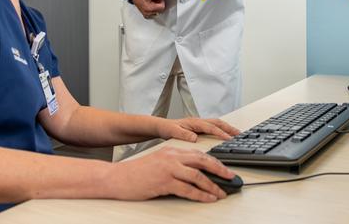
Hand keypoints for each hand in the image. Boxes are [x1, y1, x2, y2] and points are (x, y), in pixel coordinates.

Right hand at [106, 146, 234, 201]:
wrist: (117, 178)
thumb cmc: (137, 173)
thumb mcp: (159, 162)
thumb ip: (176, 164)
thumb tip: (195, 174)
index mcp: (172, 150)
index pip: (199, 154)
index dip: (215, 161)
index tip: (225, 169)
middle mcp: (172, 157)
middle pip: (202, 161)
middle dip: (220, 170)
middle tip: (231, 177)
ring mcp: (168, 169)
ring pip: (197, 176)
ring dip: (212, 186)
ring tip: (222, 193)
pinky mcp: (163, 182)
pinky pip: (187, 189)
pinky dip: (201, 195)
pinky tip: (208, 199)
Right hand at [130, 0, 164, 18]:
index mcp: (149, 8)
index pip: (162, 7)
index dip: (162, 1)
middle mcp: (147, 13)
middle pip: (160, 10)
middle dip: (159, 4)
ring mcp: (146, 14)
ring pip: (157, 12)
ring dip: (157, 7)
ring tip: (152, 1)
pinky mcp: (146, 15)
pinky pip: (153, 13)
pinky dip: (153, 9)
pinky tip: (151, 4)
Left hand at [157, 117, 240, 141]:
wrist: (161, 126)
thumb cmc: (167, 128)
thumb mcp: (173, 132)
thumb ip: (183, 134)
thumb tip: (194, 138)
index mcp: (194, 122)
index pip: (211, 127)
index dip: (221, 133)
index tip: (229, 139)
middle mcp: (199, 121)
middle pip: (218, 123)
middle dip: (230, 128)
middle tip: (240, 134)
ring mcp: (200, 123)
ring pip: (217, 124)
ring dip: (228, 128)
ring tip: (237, 134)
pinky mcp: (200, 127)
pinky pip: (214, 127)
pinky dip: (222, 129)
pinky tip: (226, 135)